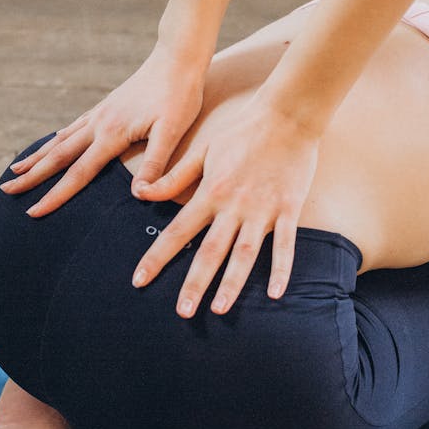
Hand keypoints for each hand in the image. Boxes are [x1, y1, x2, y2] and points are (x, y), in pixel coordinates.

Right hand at [0, 42, 205, 214]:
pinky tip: (52, 143)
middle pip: (58, 156)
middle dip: (32, 177)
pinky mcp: (106, 107)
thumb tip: (137, 196)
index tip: (34, 211)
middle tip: (6, 192)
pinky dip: (57, 139)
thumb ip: (154, 164)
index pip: (78, 173)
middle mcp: (98, 124)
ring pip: (60, 141)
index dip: (55, 195)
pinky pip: (73, 127)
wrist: (177, 56)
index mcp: (112, 134)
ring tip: (15, 171)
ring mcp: (100, 114)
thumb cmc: (180, 95)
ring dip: (37, 158)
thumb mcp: (172, 131)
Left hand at [131, 94, 319, 316]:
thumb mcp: (202, 151)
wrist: (286, 115)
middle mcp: (233, 205)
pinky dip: (281, 269)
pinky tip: (275, 294)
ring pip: (245, 253)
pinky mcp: (289, 208)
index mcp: (209, 192)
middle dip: (194, 283)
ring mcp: (262, 209)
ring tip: (219, 309)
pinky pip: (285, 244)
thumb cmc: (242, 131)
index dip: (156, 257)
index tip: (139, 280)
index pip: (176, 231)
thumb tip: (140, 193)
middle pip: (209, 251)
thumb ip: (173, 177)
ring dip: (231, 283)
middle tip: (182, 313)